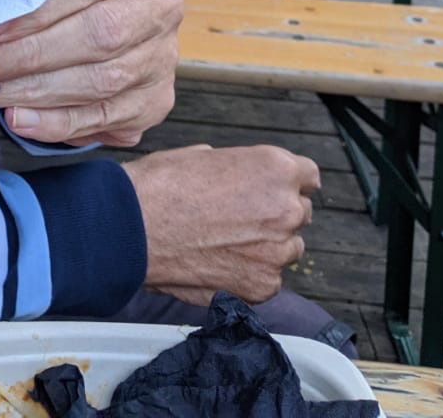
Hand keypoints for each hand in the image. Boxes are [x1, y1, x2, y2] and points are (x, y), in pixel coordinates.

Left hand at [0, 0, 182, 146]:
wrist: (120, 6)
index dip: (33, 12)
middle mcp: (159, 7)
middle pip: (96, 38)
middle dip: (24, 57)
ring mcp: (163, 58)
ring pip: (100, 83)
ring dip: (32, 93)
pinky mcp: (156, 100)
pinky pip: (105, 118)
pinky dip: (57, 123)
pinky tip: (19, 119)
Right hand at [126, 143, 319, 304]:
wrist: (133, 227)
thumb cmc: (162, 183)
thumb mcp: (204, 155)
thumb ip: (239, 170)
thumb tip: (241, 179)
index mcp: (275, 169)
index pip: (310, 176)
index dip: (290, 181)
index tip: (274, 188)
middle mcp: (286, 209)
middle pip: (300, 212)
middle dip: (277, 212)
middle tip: (242, 216)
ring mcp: (277, 252)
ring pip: (288, 248)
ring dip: (268, 245)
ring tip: (228, 242)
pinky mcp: (262, 286)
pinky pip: (268, 278)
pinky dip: (251, 273)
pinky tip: (220, 263)